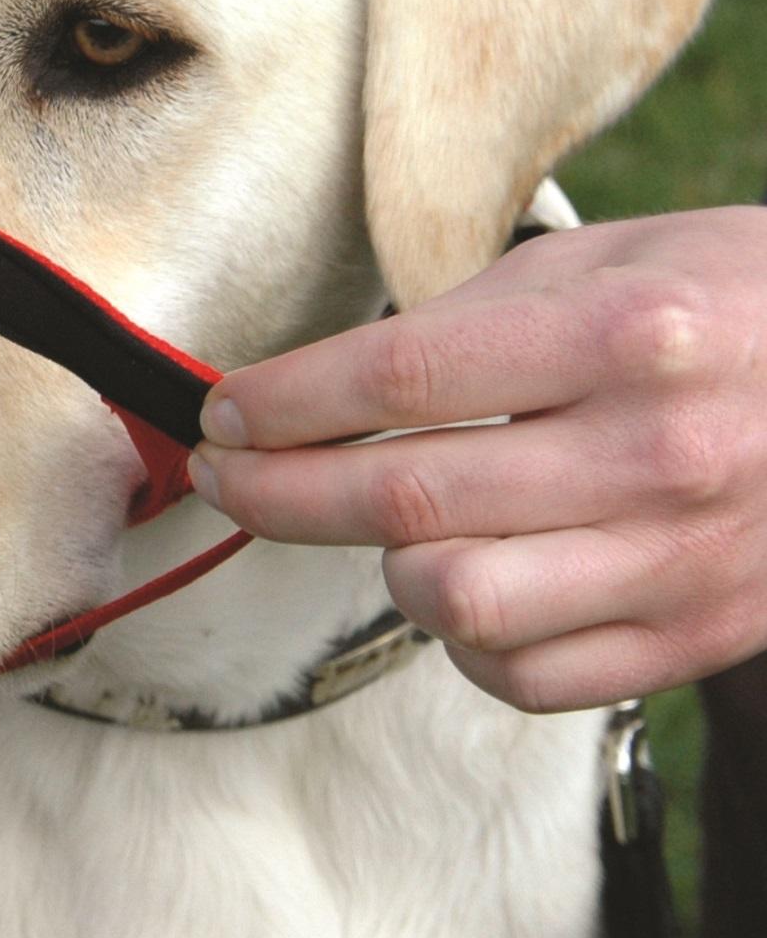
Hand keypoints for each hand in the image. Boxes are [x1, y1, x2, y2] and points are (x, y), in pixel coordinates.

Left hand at [188, 207, 766, 710]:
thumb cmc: (738, 304)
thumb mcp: (608, 263)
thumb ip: (466, 322)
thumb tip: (323, 389)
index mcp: (623, 336)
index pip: (394, 383)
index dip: (280, 404)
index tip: (222, 413)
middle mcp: (652, 454)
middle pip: (399, 500)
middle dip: (273, 492)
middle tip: (226, 475)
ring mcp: (681, 559)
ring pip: (452, 602)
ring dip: (380, 564)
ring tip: (377, 521)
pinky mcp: (698, 635)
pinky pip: (526, 674)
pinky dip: (462, 639)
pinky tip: (460, 583)